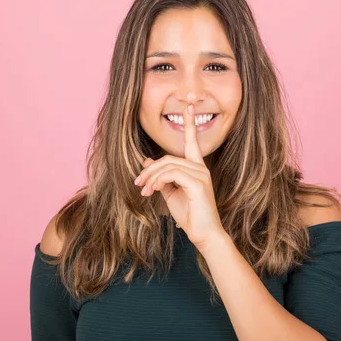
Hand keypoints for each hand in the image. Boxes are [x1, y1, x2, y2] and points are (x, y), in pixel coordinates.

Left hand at [134, 104, 225, 249]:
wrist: (203, 234)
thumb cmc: (189, 214)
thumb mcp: (170, 193)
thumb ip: (161, 177)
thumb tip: (147, 162)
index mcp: (196, 168)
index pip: (192, 141)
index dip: (189, 123)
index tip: (189, 106)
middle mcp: (201, 168)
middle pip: (168, 157)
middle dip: (149, 170)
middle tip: (137, 183)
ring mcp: (201, 175)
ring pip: (168, 165)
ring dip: (151, 177)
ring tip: (143, 190)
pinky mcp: (198, 184)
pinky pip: (173, 174)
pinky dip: (159, 181)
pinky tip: (153, 190)